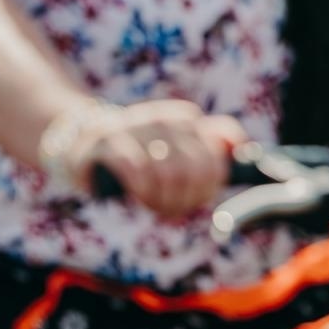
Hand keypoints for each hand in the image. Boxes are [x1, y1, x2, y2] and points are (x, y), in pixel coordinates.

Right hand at [66, 100, 246, 219]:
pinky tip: (138, 196)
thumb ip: (214, 142)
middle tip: (173, 209)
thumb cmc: (141, 151)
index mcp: (186, 119)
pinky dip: (142, 189)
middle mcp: (163, 118)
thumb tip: (243, 148)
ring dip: (163, 198)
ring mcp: (135, 126)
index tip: (197, 199)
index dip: (210, 185)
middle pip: (194, 167)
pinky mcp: (107, 141)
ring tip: (153, 204)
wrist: (85, 141)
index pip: (216, 154)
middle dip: (187, 198)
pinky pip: (136, 168)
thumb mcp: (178, 143)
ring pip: (168, 170)